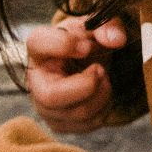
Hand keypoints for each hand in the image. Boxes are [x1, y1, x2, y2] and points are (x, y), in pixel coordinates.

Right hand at [26, 15, 129, 133]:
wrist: (85, 64)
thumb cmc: (84, 43)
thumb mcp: (95, 27)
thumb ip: (108, 26)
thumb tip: (116, 39)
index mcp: (39, 47)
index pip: (39, 43)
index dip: (65, 45)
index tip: (87, 46)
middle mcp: (35, 80)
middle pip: (51, 96)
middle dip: (87, 85)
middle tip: (100, 69)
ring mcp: (44, 106)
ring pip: (75, 113)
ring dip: (102, 95)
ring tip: (104, 78)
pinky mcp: (59, 123)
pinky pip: (86, 125)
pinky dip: (104, 110)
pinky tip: (101, 94)